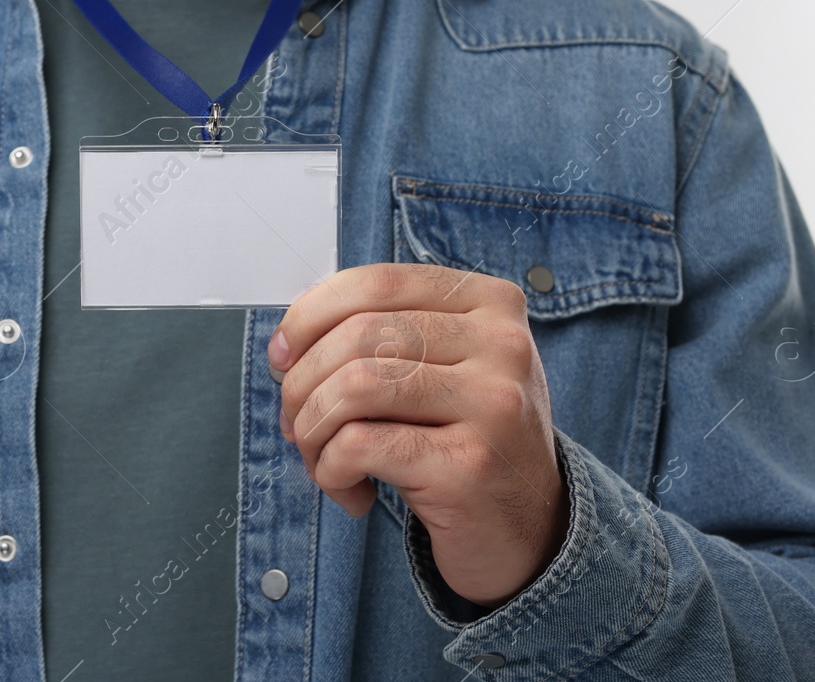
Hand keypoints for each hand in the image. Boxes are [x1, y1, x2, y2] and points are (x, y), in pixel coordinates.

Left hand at [269, 263, 570, 607]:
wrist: (532, 531)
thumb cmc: (470, 443)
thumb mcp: (445, 368)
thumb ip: (383, 337)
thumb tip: (288, 343)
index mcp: (489, 303)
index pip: (376, 283)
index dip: (310, 315)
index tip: (283, 355)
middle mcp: (501, 344)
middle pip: (357, 335)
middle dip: (302, 384)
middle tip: (297, 423)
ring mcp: (492, 403)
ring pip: (353, 387)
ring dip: (313, 430)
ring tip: (323, 460)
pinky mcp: (470, 464)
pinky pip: (359, 445)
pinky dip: (332, 471)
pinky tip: (352, 491)